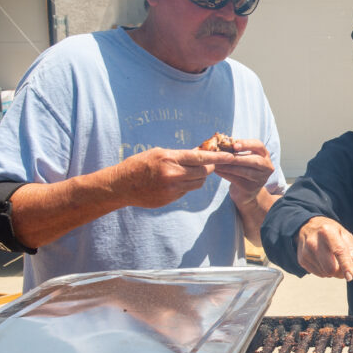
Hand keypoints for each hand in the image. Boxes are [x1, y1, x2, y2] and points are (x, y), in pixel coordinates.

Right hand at [108, 147, 233, 208]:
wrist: (121, 185)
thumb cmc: (139, 164)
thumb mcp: (159, 153)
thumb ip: (179, 155)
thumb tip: (199, 153)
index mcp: (170, 158)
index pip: (201, 158)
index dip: (218, 157)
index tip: (231, 156)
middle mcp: (173, 174)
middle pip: (203, 172)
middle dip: (209, 168)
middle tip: (208, 164)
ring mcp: (172, 189)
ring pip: (198, 183)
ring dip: (199, 177)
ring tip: (189, 172)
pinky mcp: (170, 199)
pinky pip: (187, 191)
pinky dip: (187, 185)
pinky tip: (176, 181)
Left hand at [210, 139, 275, 208]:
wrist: (245, 190)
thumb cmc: (243, 168)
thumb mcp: (243, 157)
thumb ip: (236, 150)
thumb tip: (221, 141)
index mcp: (265, 155)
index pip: (259, 146)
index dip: (246, 144)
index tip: (234, 145)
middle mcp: (267, 167)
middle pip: (255, 161)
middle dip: (238, 158)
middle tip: (223, 156)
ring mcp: (261, 179)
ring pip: (246, 172)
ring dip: (229, 167)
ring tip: (217, 163)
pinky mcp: (251, 188)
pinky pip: (237, 180)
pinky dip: (226, 174)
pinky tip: (217, 171)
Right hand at [296, 216, 352, 280]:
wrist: (307, 226)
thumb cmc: (328, 230)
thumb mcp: (343, 233)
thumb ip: (351, 249)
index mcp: (327, 232)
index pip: (339, 251)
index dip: (346, 265)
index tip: (350, 276)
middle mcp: (314, 242)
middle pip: (330, 268)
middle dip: (340, 272)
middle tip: (343, 268)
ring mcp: (306, 252)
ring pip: (325, 273)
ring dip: (332, 271)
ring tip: (330, 259)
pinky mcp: (302, 260)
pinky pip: (318, 274)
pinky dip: (323, 270)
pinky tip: (322, 260)